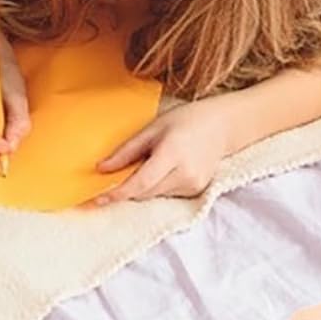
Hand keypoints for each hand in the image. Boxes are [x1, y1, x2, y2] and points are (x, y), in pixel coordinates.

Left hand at [92, 100, 231, 204]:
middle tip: (116, 176)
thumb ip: (127, 150)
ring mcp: (193, 185)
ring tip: (151, 162)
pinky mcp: (196, 190)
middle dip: (126, 188)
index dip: (117, 194)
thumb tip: (101, 168)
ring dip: (143, 186)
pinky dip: (158, 185)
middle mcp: (185, 174)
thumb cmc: (186, 120)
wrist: (222, 125)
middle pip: (145, 192)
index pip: (140, 183)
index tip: (97, 199)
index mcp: (172, 154)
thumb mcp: (153, 128)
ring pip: (155, 195)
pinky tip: (165, 168)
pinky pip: (167, 194)